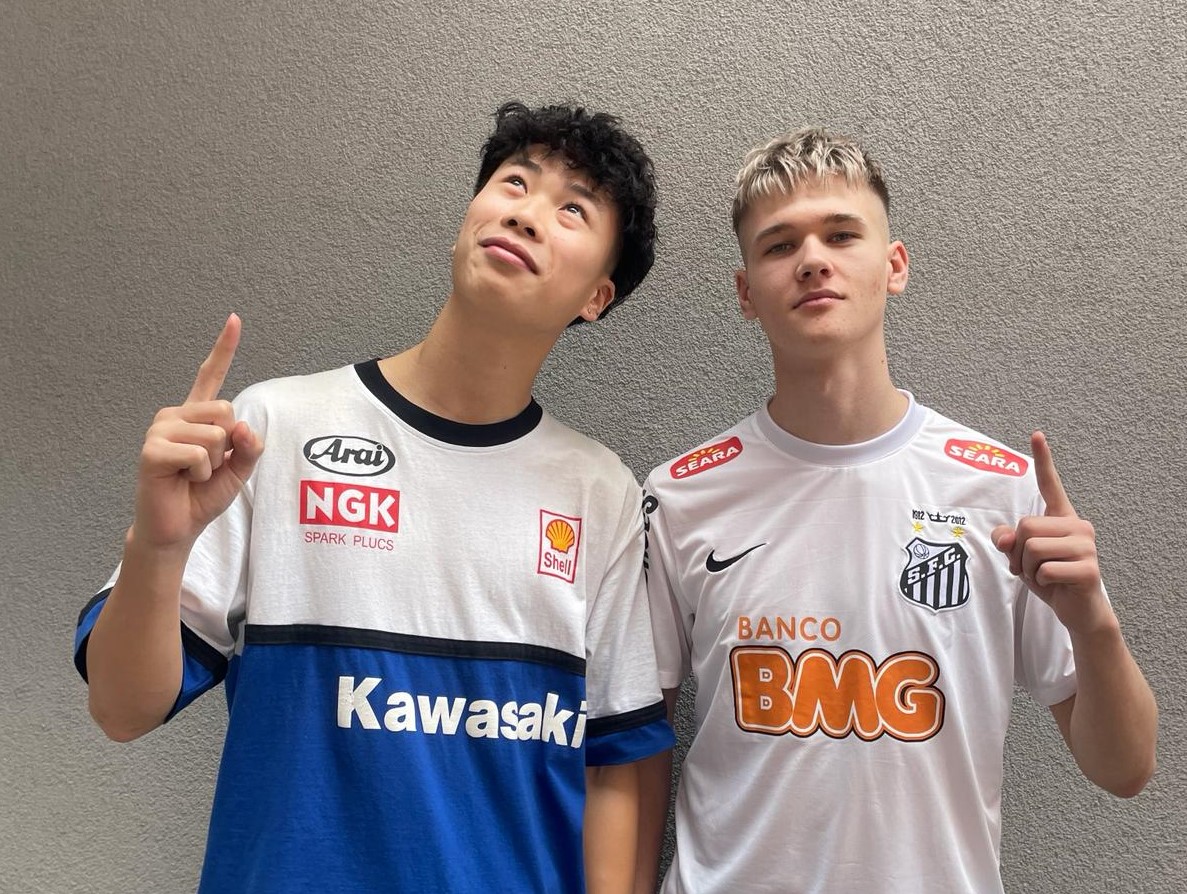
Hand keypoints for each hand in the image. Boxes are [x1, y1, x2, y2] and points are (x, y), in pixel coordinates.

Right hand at [130, 314, 263, 551]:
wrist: (177, 528)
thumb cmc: (202, 496)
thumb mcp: (239, 470)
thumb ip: (249, 446)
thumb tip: (243, 426)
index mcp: (195, 415)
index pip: (210, 375)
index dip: (223, 348)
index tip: (235, 319)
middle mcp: (175, 415)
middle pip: (226, 410)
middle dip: (228, 445)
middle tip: (206, 466)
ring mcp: (159, 430)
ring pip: (215, 434)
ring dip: (214, 462)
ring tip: (192, 474)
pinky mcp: (151, 450)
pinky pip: (198, 454)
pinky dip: (200, 473)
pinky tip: (182, 480)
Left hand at [990, 432, 1112, 635]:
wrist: (1077, 611)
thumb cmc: (1050, 579)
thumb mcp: (1021, 558)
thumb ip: (1008, 540)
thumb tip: (1003, 538)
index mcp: (1062, 518)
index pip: (1050, 485)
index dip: (1043, 460)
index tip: (1036, 435)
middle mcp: (1078, 526)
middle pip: (1026, 526)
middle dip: (1018, 552)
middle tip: (1029, 567)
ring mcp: (1086, 546)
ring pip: (1032, 547)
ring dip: (1028, 568)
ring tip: (1042, 576)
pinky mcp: (1089, 569)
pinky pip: (1045, 570)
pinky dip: (1040, 582)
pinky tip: (1055, 585)